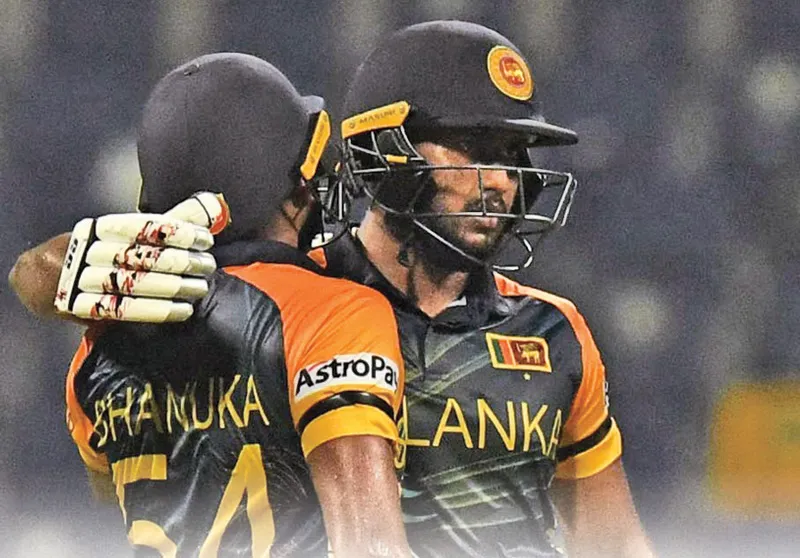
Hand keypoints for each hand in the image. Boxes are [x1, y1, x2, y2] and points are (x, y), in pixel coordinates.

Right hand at [54, 192, 228, 322]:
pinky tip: (184, 310)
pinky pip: (127, 310)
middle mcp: (92, 251)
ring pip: (137, 283)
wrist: (49, 277)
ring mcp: (85, 280)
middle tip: (208, 266)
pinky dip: (159, 311)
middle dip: (182, 262)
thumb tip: (212, 204)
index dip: (179, 233)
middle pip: (144, 256)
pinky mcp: (86, 307)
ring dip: (175, 287)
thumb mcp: (132, 230)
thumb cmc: (106, 250)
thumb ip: (172, 219)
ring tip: (201, 288)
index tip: (205, 240)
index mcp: (103, 228)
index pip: (145, 227)